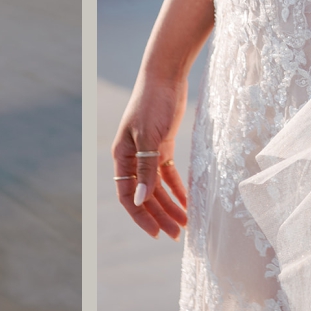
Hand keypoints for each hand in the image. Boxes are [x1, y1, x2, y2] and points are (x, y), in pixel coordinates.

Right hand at [112, 72, 189, 238]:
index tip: (157, 233)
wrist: (166, 75)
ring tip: (186, 224)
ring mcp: (148, 152)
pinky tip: (188, 202)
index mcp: (122, 155)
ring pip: (158, 187)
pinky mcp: (163, 145)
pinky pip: (168, 174)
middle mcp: (133, 157)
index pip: (127, 194)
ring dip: (170, 205)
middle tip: (177, 235)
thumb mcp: (150, 137)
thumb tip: (141, 199)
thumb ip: (146, 169)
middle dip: (160, 215)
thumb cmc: (153, 103)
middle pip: (144, 194)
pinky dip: (177, 188)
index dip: (141, 216)